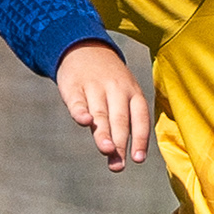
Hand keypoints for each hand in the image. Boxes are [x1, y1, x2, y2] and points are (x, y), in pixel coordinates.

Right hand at [56, 40, 152, 170]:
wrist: (85, 49)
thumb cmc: (110, 83)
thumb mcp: (123, 96)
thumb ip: (121, 124)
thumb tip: (119, 156)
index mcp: (134, 94)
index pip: (140, 119)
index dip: (140, 139)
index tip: (137, 159)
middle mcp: (117, 90)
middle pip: (120, 119)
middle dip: (120, 142)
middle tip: (118, 164)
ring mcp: (95, 87)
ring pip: (101, 113)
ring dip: (103, 133)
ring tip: (107, 150)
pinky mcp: (73, 86)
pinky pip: (78, 100)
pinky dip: (80, 110)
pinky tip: (84, 121)